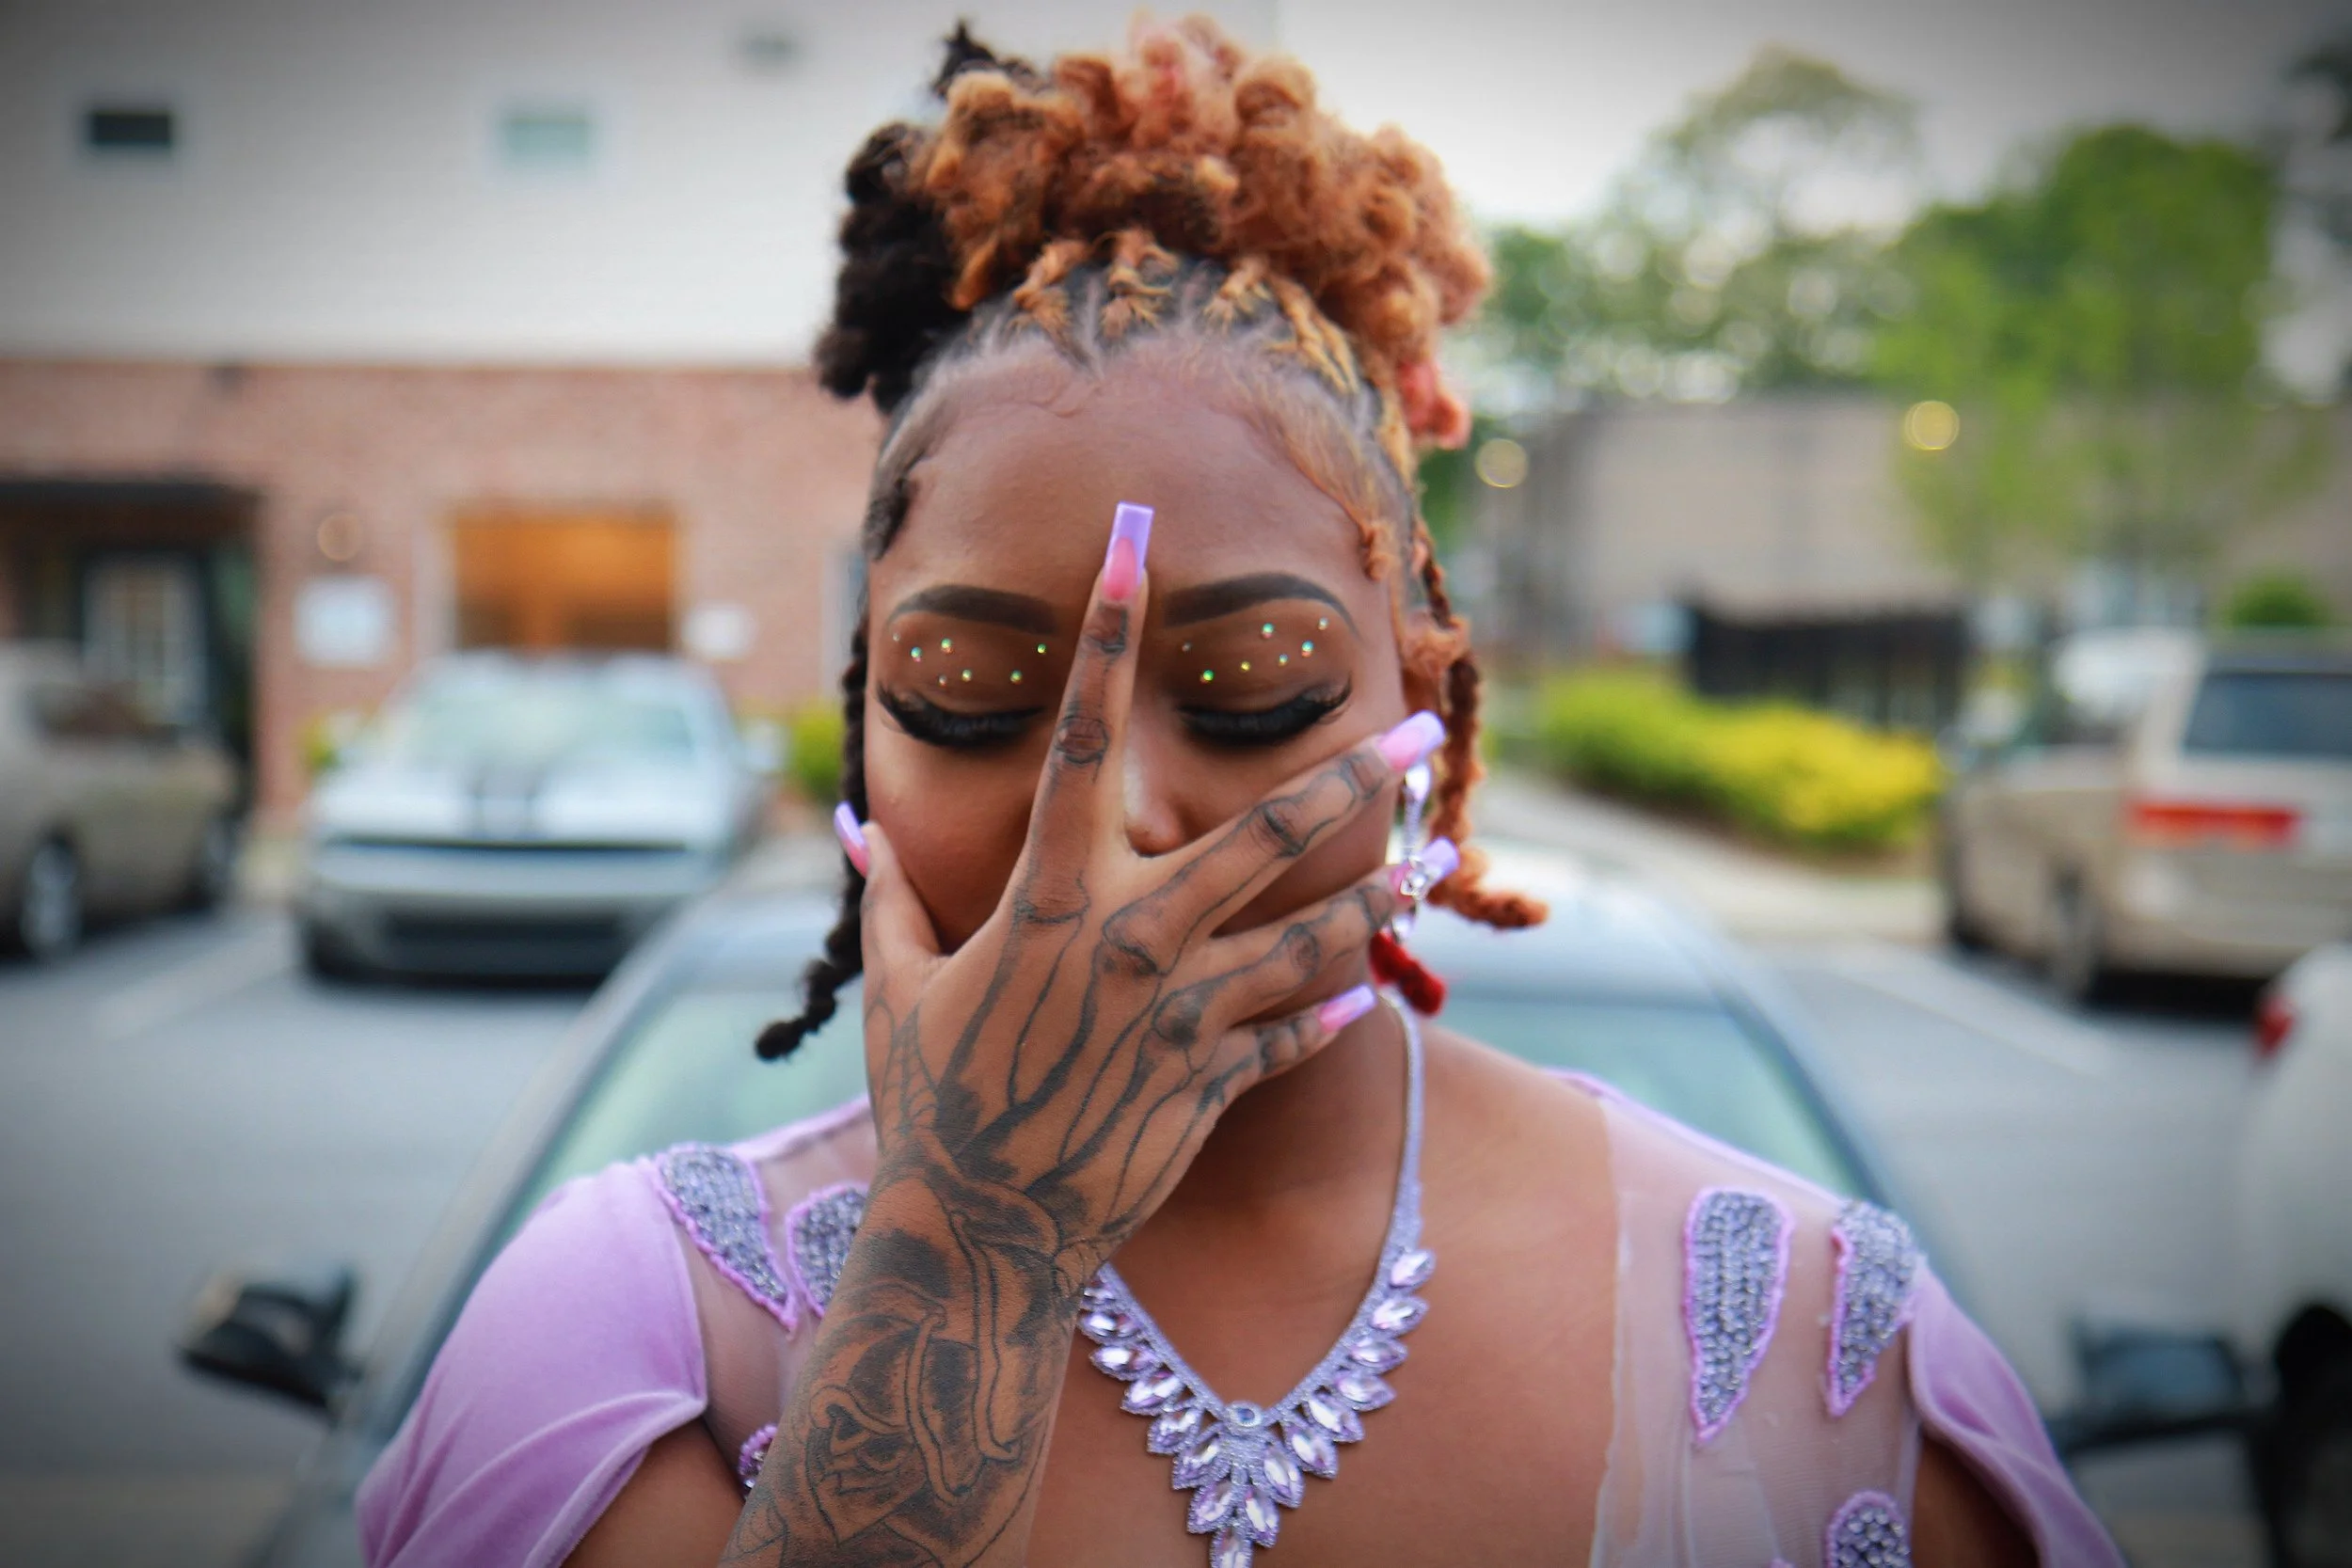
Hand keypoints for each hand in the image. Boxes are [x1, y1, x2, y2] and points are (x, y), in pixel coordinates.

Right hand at [847, 503, 1441, 1294]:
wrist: (978, 1232)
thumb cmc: (929, 1101)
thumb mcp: (900, 986)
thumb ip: (893, 895)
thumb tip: (856, 825)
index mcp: (1049, 897)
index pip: (1083, 735)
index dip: (1109, 630)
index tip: (1139, 541)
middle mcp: (1131, 939)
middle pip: (1262, 831)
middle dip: (1353, 771)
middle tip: (1426, 721)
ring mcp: (1184, 1013)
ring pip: (1311, 933)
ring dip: (1381, 890)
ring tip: (1441, 855)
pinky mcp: (1213, 1081)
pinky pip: (1291, 1034)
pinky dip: (1330, 1010)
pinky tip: (1371, 988)